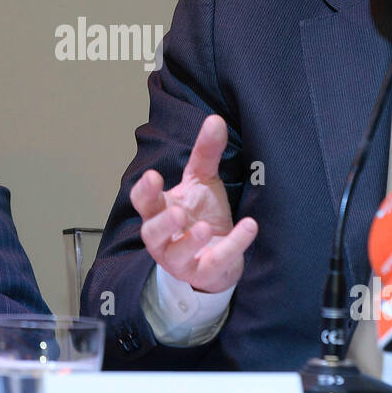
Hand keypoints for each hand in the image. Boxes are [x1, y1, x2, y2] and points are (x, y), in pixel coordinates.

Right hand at [129, 114, 256, 293]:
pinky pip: (215, 263)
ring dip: (189, 242)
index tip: (153, 176)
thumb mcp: (202, 182)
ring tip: (204, 228)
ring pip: (176, 255)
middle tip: (177, 212)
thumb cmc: (201, 216)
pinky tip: (248, 227)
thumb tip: (215, 120)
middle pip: (151, 232)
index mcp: (158, 212)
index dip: (145, 191)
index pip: (142, 202)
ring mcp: (181, 259)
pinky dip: (233, 246)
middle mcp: (163, 238)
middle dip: (162, 223)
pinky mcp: (204, 273)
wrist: (217, 259)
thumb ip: (205, 154)